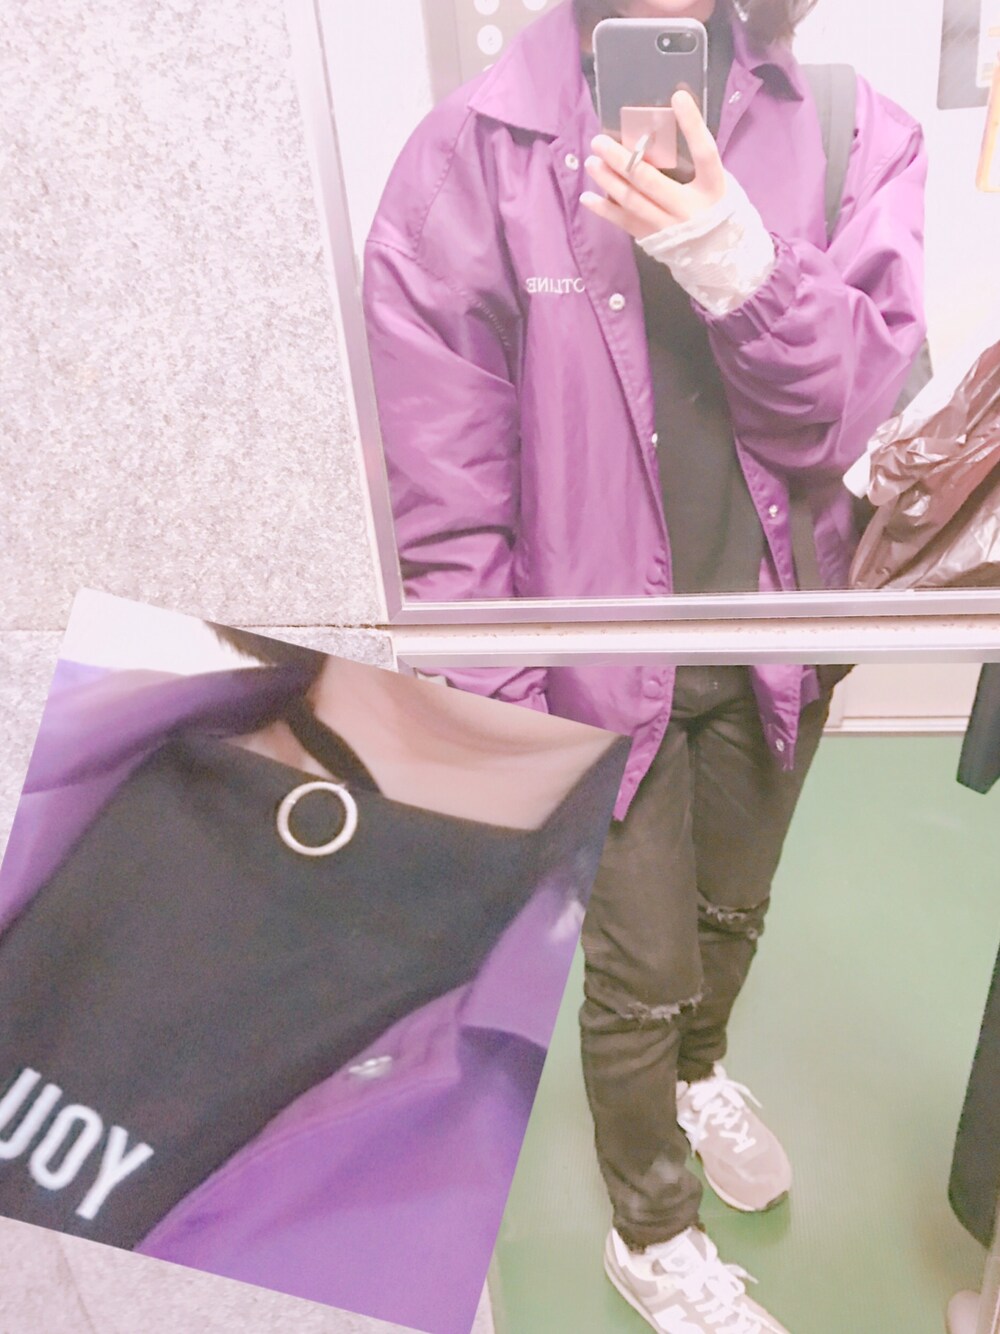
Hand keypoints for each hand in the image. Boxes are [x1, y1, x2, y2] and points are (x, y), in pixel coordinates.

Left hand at [580, 90, 725, 239]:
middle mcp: (689, 209)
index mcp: (713, 188)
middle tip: (600, 141)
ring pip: (632, 201)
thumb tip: (661, 135)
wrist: (720, 257)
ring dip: (608, 180)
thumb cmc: (716, 210)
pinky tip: (587, 197)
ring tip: (590, 162)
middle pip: (650, 180)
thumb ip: (696, 163)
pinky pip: (625, 222)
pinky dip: (604, 210)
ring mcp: (669, 226)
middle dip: (622, 159)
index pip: (704, 152)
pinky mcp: (654, 239)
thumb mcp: (716, 185)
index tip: (678, 97)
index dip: (692, 125)